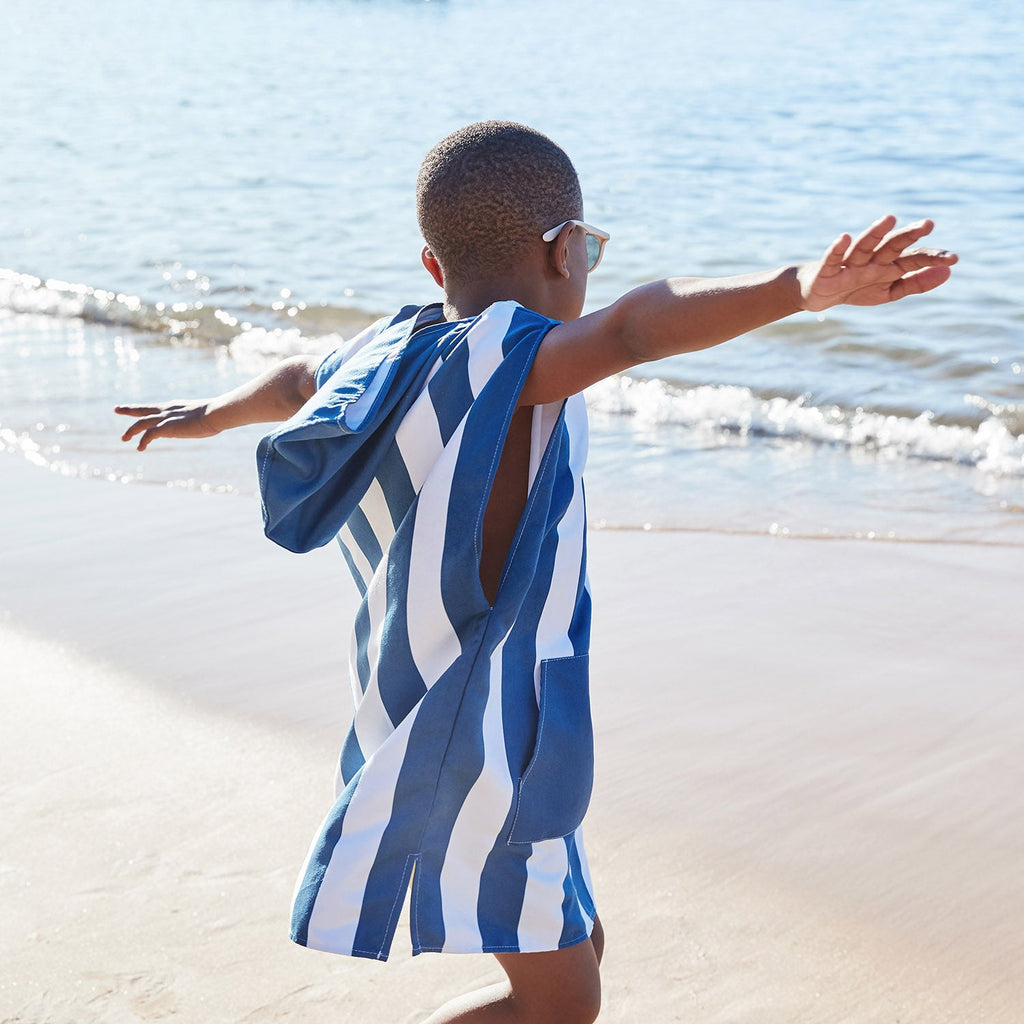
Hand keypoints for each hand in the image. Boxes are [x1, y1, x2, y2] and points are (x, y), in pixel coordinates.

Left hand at [115, 400, 219, 450]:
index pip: (158, 408)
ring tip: (124, 439)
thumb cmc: (216, 415)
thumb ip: (198, 420)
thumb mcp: (204, 417)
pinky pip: (148, 435)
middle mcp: (167, 410)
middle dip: (129, 409)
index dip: (148, 410)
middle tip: (117, 409)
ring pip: (141, 423)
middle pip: (143, 409)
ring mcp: (165, 418)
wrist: (215, 414)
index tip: (140, 410)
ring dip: (131, 431)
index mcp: (176, 406)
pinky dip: (142, 442)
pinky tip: (140, 448)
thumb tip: (205, 425)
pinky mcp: (166, 427)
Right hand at [798, 215, 956, 311]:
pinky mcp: (827, 270)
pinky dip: (837, 248)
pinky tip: (844, 237)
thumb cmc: (856, 288)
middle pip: (892, 244)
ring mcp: (849, 263)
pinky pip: (833, 257)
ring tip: (890, 218)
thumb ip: (916, 282)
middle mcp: (871, 259)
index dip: (931, 258)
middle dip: (908, 235)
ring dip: (875, 232)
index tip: (953, 259)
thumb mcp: (888, 291)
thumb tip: (948, 272)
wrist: (817, 293)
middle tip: (928, 224)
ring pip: (864, 245)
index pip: (913, 257)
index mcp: (887, 264)